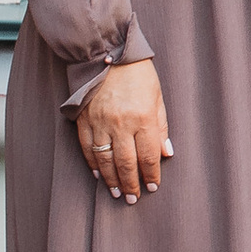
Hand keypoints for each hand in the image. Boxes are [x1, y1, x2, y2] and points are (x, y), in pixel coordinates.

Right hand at [76, 59, 170, 202]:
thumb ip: (161, 127)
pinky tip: (99, 175)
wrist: (108, 52)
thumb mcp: (158, 97)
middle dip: (131, 184)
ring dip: (112, 180)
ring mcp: (100, 122)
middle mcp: (121, 124)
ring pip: (105, 160)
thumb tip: (166, 153)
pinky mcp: (84, 119)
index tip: (152, 187)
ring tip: (117, 192)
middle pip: (126, 163)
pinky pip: (88, 148)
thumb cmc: (138, 73)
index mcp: (143, 118)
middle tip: (133, 199)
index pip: (148, 156)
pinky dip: (93, 164)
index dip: (151, 174)